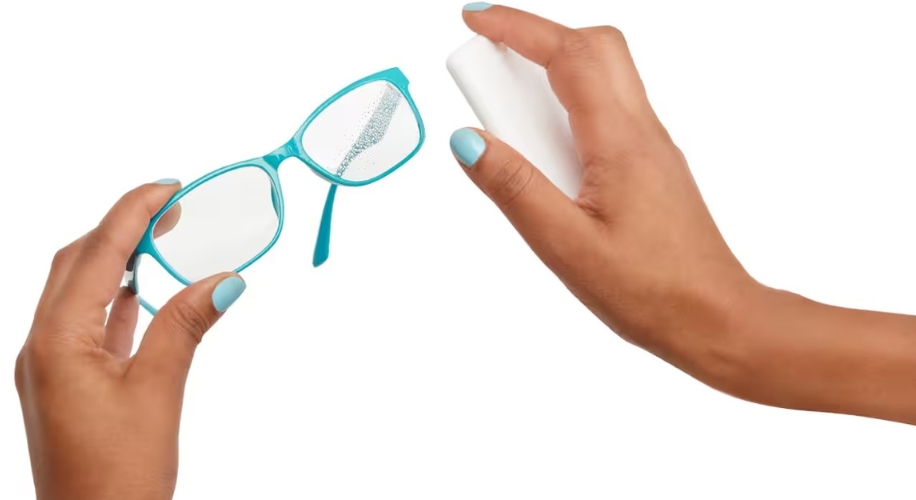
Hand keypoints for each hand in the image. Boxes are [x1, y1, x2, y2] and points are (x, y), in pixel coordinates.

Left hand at [15, 181, 246, 499]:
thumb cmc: (118, 478)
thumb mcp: (158, 392)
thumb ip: (185, 327)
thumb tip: (225, 280)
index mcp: (56, 342)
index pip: (95, 254)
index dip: (132, 211)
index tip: (170, 185)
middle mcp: (42, 346)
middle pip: (75, 262)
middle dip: (121, 225)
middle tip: (172, 205)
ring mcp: (50, 366)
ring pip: (77, 290)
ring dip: (116, 257)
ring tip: (161, 237)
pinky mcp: (66, 383)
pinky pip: (85, 321)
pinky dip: (114, 296)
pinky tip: (140, 290)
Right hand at [450, 4, 915, 424]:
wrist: (717, 320)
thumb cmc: (652, 291)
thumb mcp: (565, 246)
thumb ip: (515, 189)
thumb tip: (468, 141)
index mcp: (620, 143)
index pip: (568, 56)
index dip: (518, 28)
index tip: (476, 18)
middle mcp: (641, 133)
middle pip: (596, 48)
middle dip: (539, 36)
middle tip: (490, 56)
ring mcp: (650, 148)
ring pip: (604, 77)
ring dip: (553, 72)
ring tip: (508, 111)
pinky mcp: (649, 168)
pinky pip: (607, 114)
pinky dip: (568, 108)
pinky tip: (547, 152)